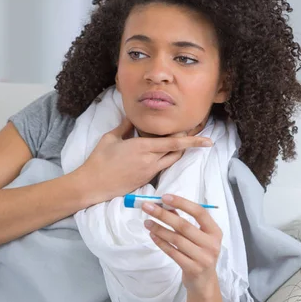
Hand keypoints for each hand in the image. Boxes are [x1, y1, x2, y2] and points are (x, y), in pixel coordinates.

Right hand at [76, 119, 212, 204]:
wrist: (93, 184)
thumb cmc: (99, 159)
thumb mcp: (111, 138)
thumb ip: (125, 126)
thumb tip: (133, 117)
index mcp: (143, 147)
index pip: (174, 143)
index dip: (192, 141)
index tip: (207, 140)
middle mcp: (150, 160)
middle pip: (177, 152)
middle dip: (187, 144)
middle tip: (191, 134)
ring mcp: (149, 172)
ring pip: (170, 161)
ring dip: (176, 152)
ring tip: (177, 142)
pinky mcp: (145, 180)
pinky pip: (161, 167)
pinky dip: (164, 158)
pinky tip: (158, 153)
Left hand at [142, 194, 222, 294]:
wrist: (204, 282)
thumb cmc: (199, 253)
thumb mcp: (198, 236)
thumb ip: (184, 221)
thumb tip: (165, 205)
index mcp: (214, 231)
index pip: (199, 212)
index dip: (182, 203)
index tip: (164, 197)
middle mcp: (211, 244)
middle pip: (184, 225)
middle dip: (163, 214)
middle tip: (147, 207)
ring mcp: (203, 257)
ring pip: (176, 239)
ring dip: (159, 229)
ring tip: (147, 222)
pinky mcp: (192, 268)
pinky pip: (172, 252)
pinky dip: (161, 242)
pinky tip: (152, 235)